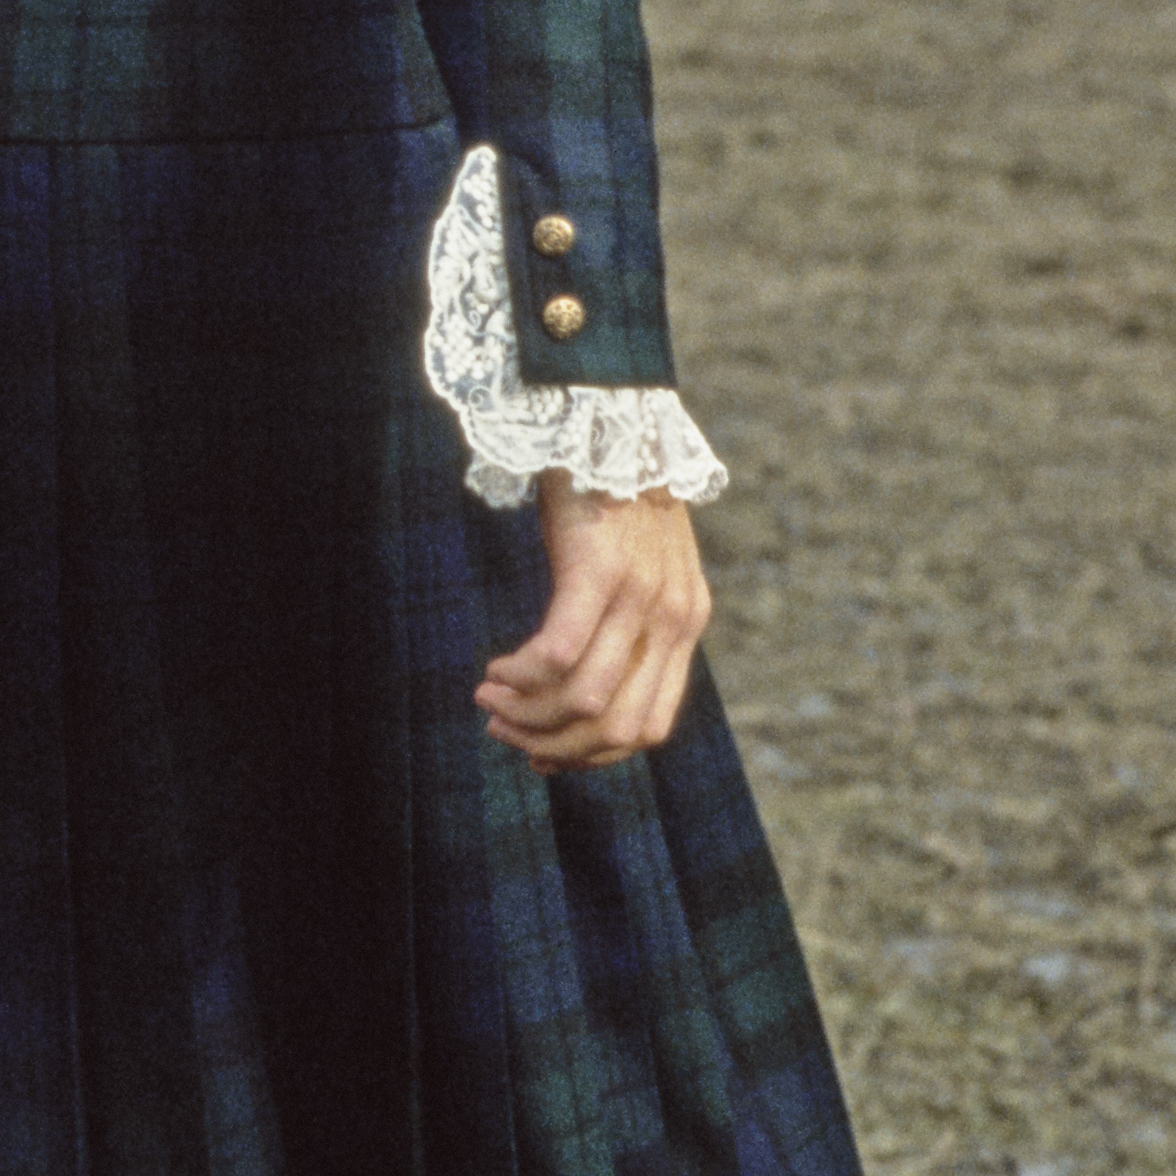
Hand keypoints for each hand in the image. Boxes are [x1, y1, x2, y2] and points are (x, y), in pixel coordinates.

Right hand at [475, 477, 711, 777]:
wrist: (614, 419)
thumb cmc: (614, 492)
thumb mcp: (643, 565)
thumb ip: (632, 620)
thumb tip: (587, 686)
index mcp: (685, 624)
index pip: (651, 729)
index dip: (593, 756)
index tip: (543, 751)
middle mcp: (673, 619)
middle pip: (617, 729)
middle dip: (553, 744)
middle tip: (503, 728)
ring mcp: (641, 597)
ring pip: (586, 701)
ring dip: (528, 714)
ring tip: (489, 698)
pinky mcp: (600, 571)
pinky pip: (558, 655)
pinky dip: (522, 676)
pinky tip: (495, 668)